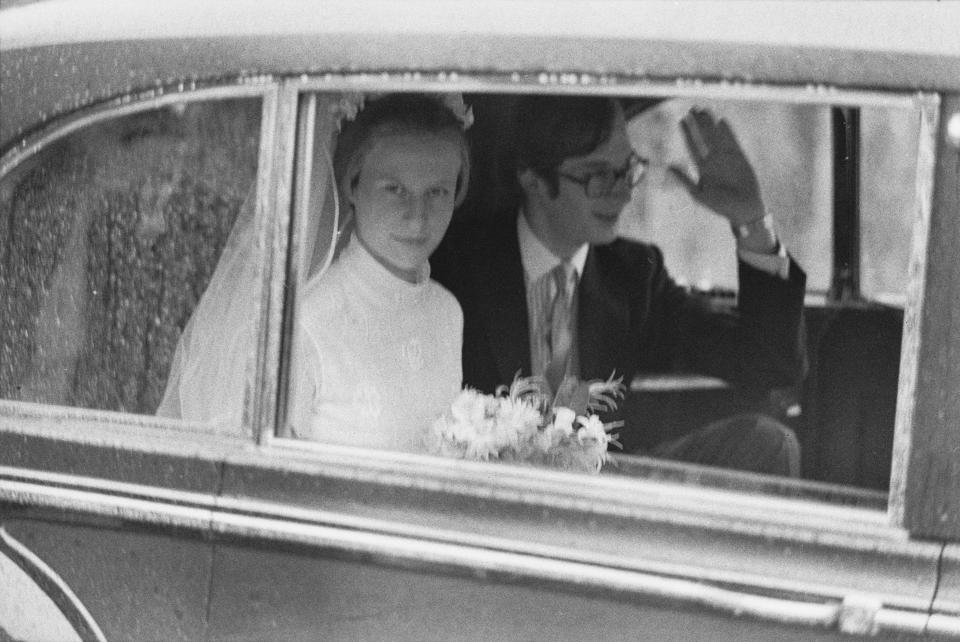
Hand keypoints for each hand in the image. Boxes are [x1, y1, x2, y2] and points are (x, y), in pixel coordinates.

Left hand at [669, 107, 764, 226]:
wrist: (743, 209)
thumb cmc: (720, 206)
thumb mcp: (698, 194)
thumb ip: (684, 180)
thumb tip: (669, 167)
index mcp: (702, 168)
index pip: (693, 146)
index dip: (687, 133)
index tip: (681, 120)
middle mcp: (713, 160)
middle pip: (704, 138)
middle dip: (698, 124)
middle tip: (692, 108)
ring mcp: (726, 158)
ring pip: (717, 136)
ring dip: (711, 124)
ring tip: (705, 110)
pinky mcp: (740, 157)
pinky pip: (732, 141)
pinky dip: (727, 132)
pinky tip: (721, 121)